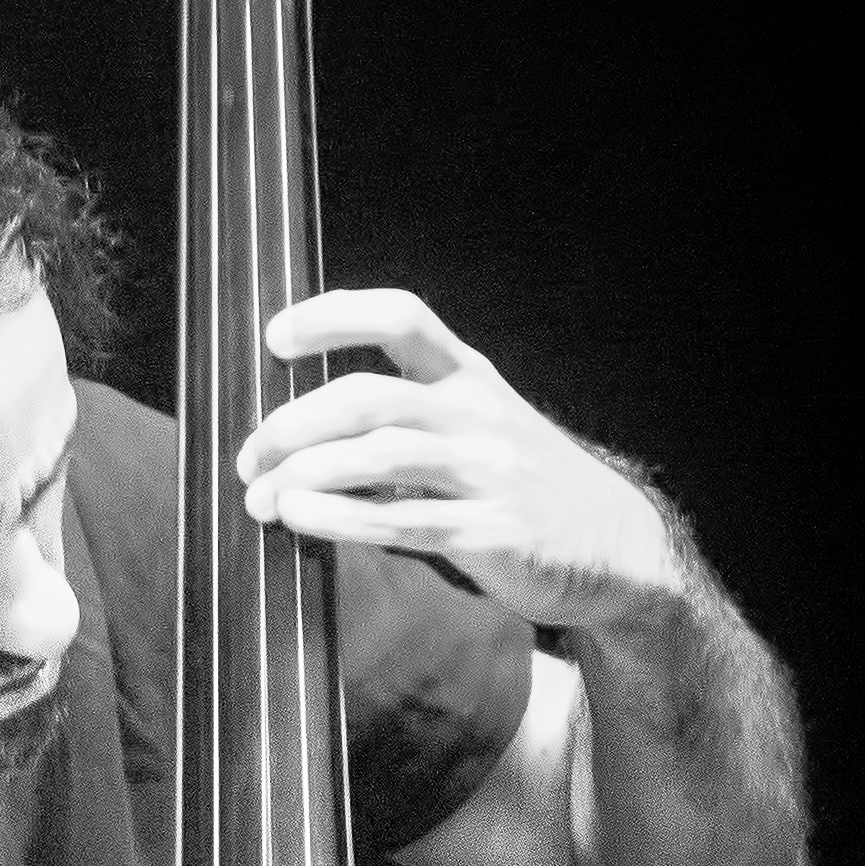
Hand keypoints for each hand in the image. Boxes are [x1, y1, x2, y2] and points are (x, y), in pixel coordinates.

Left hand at [236, 290, 683, 632]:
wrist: (615, 550)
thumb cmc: (530, 490)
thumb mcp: (482, 429)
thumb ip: (414, 419)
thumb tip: (312, 430)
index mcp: (471, 379)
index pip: (399, 316)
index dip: (332, 315)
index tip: (276, 338)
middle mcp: (478, 415)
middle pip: (369, 396)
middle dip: (294, 423)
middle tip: (249, 455)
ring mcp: (487, 473)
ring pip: (379, 456)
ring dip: (306, 474)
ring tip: (260, 496)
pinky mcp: (490, 533)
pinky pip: (401, 521)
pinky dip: (340, 518)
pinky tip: (301, 519)